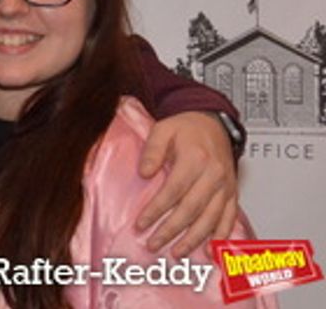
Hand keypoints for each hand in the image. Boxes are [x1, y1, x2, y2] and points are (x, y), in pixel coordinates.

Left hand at [136, 111, 238, 255]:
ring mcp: (226, 186)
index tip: (141, 224)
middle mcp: (214, 175)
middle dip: (171, 231)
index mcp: (195, 160)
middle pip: (191, 210)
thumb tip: (144, 173)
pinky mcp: (233, 192)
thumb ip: (152, 150)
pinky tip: (209, 248)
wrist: (213, 122)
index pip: (173, 191)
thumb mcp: (162, 129)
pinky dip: (220, 235)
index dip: (156, 210)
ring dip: (193, 239)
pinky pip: (229, 217)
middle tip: (154, 244)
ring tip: (177, 252)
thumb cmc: (186, 127)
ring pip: (210, 219)